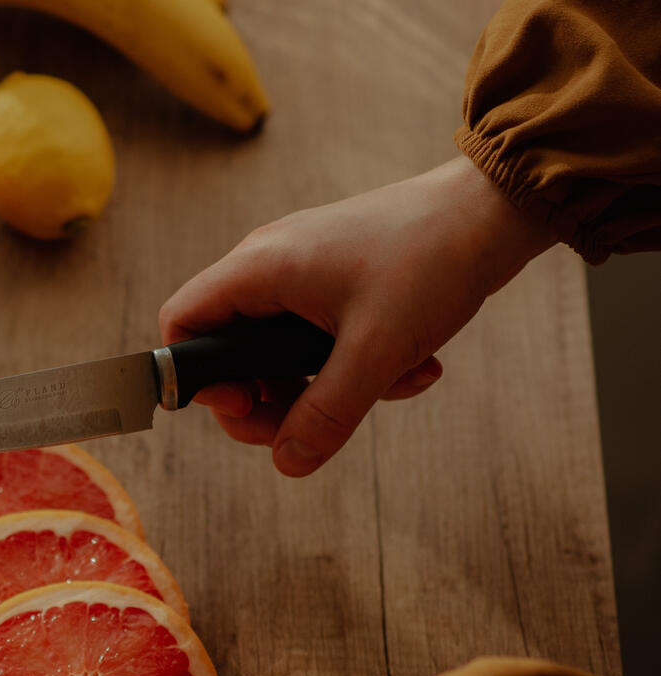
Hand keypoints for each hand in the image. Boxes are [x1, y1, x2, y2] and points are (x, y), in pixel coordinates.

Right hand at [159, 156, 555, 476]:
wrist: (495, 212)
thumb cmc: (433, 261)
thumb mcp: (376, 352)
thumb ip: (325, 413)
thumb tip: (286, 463)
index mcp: (260, 268)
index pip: (182, 326)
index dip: (200, 380)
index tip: (249, 407)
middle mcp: (271, 266)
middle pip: (230, 353)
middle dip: (272, 400)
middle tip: (311, 425)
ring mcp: (305, 273)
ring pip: (283, 355)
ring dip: (329, 387)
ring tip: (386, 389)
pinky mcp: (338, 283)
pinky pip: (324, 342)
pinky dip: (360, 366)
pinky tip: (415, 370)